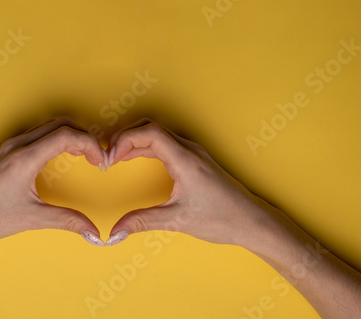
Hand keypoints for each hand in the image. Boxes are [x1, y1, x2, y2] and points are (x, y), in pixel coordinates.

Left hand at [0, 117, 106, 245]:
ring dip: (70, 135)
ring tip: (84, 156)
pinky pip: (38, 134)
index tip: (101, 161)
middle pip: (60, 124)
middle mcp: (17, 145)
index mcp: (24, 158)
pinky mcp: (6, 151)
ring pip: (48, 127)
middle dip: (84, 136)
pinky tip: (61, 156)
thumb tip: (93, 232)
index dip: (90, 145)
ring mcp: (10, 146)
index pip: (66, 135)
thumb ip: (66, 221)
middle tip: (96, 157)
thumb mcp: (30, 219)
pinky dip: (56, 139)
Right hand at [105, 119, 271, 246]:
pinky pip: (165, 143)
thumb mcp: (178, 220)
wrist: (252, 221)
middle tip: (108, 156)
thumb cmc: (223, 218)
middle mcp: (190, 150)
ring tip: (116, 157)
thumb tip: (115, 232)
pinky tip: (136, 159)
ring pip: (158, 134)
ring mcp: (193, 153)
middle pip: (151, 128)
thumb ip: (143, 222)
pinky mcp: (194, 159)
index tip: (110, 158)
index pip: (150, 133)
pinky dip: (146, 147)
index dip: (125, 140)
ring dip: (135, 141)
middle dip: (126, 138)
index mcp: (186, 160)